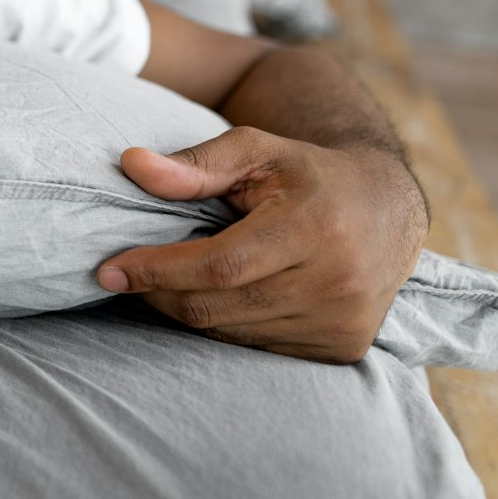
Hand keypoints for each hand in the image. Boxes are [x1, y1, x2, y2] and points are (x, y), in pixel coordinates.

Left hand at [97, 127, 428, 363]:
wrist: (388, 210)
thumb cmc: (307, 174)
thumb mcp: (256, 149)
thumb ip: (195, 163)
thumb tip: (132, 165)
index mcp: (314, 228)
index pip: (218, 264)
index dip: (158, 270)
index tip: (109, 269)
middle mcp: (336, 282)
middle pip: (218, 305)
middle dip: (159, 294)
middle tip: (124, 276)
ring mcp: (342, 322)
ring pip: (232, 331)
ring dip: (187, 311)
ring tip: (165, 282)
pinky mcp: (342, 348)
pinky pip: (257, 347)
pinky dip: (224, 325)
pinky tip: (215, 298)